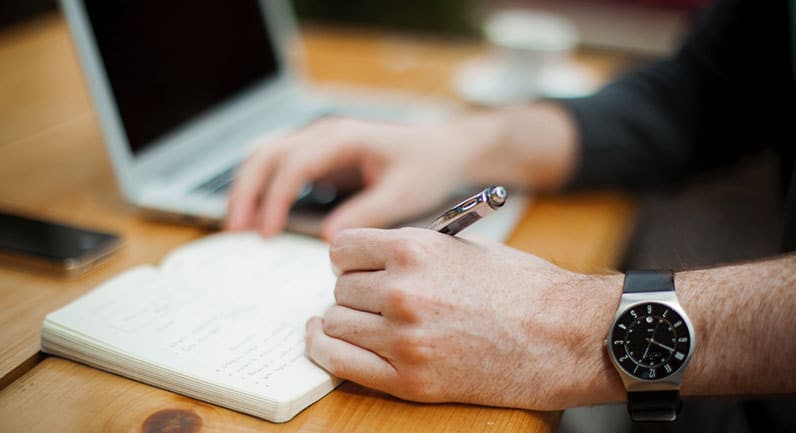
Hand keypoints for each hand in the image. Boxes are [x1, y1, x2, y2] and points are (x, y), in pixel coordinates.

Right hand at [226, 104, 577, 239]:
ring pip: (267, 157)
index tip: (266, 232)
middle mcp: (325, 134)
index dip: (274, 198)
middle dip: (246, 191)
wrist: (446, 150)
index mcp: (344, 138)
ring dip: (248, 188)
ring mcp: (320, 143)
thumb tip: (328, 239)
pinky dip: (263, 189)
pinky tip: (259, 217)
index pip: (294, 164)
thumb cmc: (428, 167)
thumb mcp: (404, 193)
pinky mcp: (321, 158)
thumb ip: (367, 213)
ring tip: (238, 226)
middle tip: (236, 231)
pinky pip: (280, 167)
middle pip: (268, 154)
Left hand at [305, 227, 624, 409]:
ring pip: (335, 323)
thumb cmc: (522, 288)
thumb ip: (411, 249)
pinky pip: (341, 363)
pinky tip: (327, 341)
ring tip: (365, 321)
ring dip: (345, 321)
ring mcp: (404, 338)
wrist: (563, 336)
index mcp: (415, 249)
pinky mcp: (410, 380)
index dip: (348, 258)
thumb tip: (370, 257)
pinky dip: (327, 350)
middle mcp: (402, 291)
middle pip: (340, 288)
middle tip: (372, 297)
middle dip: (353, 291)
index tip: (354, 266)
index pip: (342, 248)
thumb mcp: (464, 247)